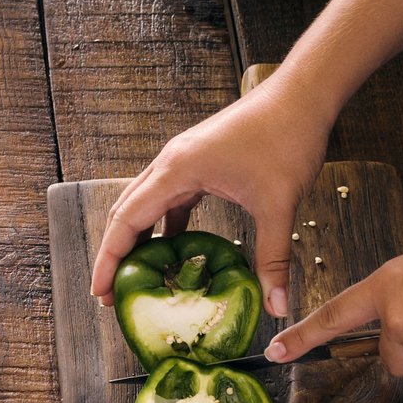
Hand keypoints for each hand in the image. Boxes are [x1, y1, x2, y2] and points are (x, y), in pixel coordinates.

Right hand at [89, 80, 332, 318]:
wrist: (301, 97)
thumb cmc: (286, 136)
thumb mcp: (278, 204)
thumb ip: (273, 257)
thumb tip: (277, 306)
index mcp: (177, 170)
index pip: (127, 220)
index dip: (109, 259)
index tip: (101, 291)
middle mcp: (171, 163)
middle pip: (125, 212)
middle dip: (116, 254)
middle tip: (112, 293)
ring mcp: (183, 161)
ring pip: (145, 204)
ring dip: (138, 239)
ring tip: (138, 276)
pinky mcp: (198, 162)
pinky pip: (169, 198)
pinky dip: (165, 226)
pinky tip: (174, 249)